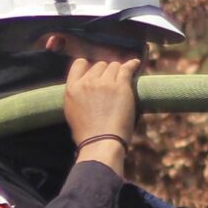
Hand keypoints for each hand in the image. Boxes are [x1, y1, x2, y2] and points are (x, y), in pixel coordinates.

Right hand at [63, 55, 141, 174]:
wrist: (101, 143)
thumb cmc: (87, 135)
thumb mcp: (71, 113)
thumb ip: (77, 96)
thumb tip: (85, 89)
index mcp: (72, 88)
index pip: (79, 64)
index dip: (89, 66)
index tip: (96, 73)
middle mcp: (87, 81)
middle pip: (99, 65)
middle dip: (106, 72)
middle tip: (112, 84)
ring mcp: (104, 83)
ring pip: (113, 66)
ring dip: (118, 72)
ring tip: (123, 80)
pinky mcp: (120, 86)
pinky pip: (127, 68)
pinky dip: (132, 65)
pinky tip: (136, 64)